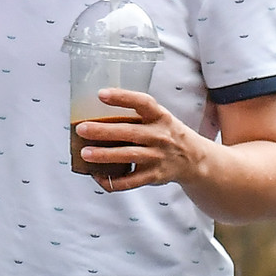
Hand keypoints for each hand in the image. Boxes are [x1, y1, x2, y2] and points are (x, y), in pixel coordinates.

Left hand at [76, 89, 206, 192]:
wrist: (194, 159)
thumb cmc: (166, 134)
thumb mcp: (159, 119)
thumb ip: (136, 116)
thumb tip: (95, 115)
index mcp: (160, 116)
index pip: (142, 102)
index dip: (122, 97)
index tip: (101, 94)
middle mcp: (160, 135)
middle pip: (130, 132)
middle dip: (103, 131)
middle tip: (81, 129)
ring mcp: (158, 156)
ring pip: (128, 156)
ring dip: (105, 155)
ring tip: (85, 153)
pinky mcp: (155, 175)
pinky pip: (131, 181)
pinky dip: (112, 181)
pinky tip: (97, 176)